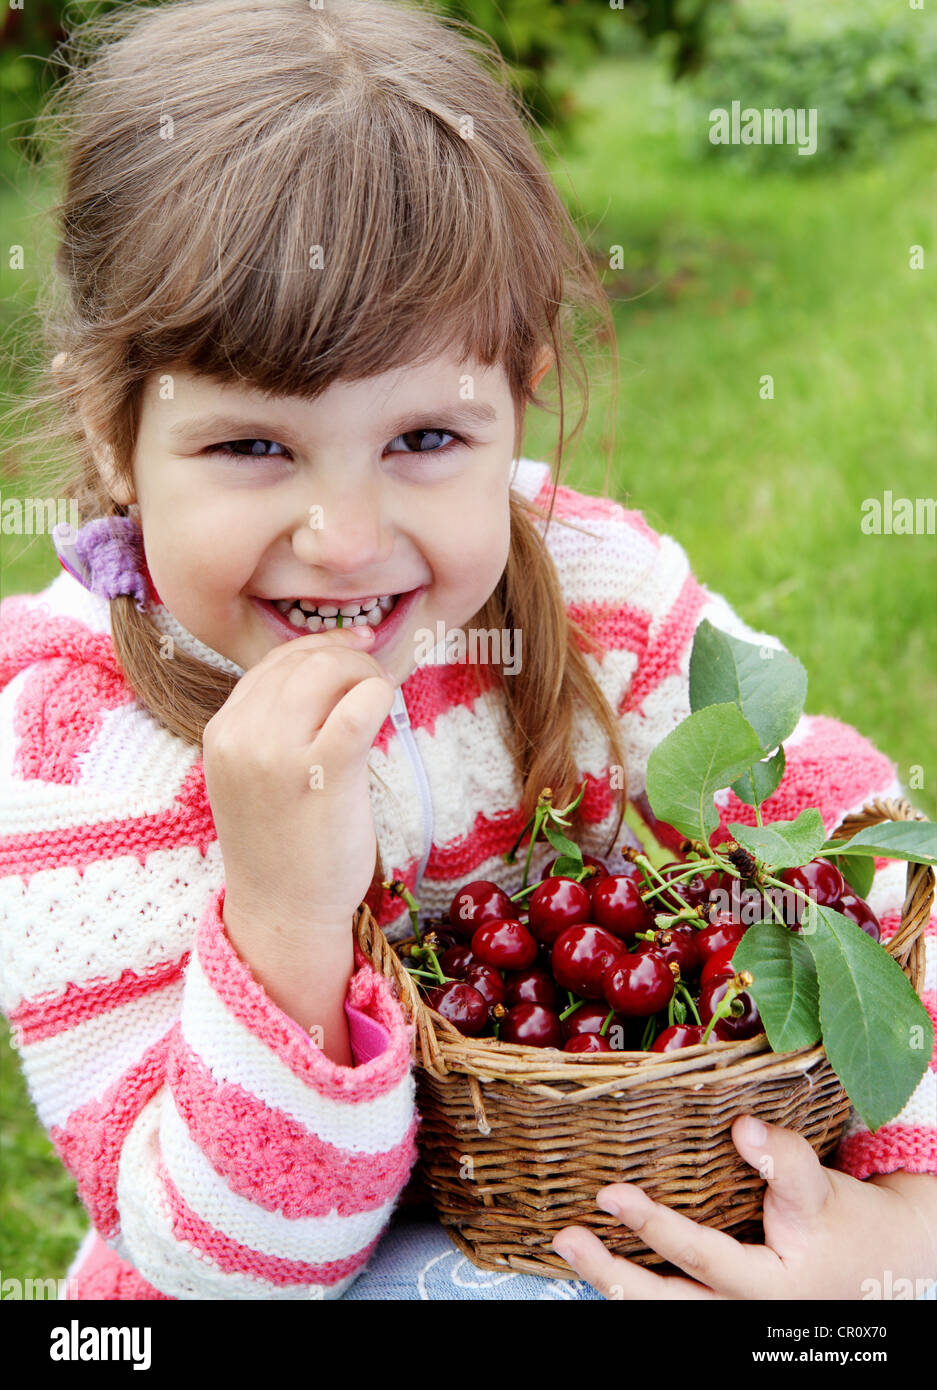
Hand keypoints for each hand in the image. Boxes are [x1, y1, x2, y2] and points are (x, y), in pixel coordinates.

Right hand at [202, 624, 395, 938]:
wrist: (283, 912)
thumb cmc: (282, 844)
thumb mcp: (256, 774)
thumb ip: (274, 726)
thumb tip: (332, 672)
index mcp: (221, 731)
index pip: (272, 663)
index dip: (320, 647)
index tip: (355, 649)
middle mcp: (240, 736)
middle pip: (302, 659)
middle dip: (348, 656)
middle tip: (374, 676)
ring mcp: (276, 754)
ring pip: (326, 671)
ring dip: (365, 672)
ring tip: (379, 696)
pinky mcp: (320, 773)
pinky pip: (358, 706)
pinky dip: (379, 693)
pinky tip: (386, 707)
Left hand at [552, 1116, 934, 1299]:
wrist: (869, 1264)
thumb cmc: (839, 1224)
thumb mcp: (821, 1191)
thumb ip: (784, 1160)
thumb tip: (743, 1127)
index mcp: (768, 1288)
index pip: (702, 1256)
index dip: (654, 1227)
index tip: (609, 1194)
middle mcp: (739, 1311)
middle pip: (666, 1303)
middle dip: (611, 1273)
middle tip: (567, 1237)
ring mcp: (723, 1313)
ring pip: (659, 1309)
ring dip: (610, 1281)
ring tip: (568, 1244)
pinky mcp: (713, 1303)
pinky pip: (666, 1301)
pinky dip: (629, 1284)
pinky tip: (596, 1256)